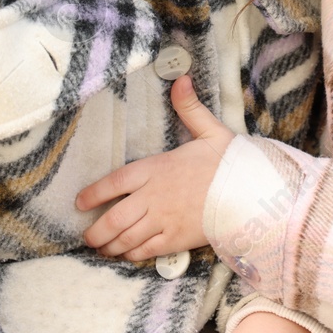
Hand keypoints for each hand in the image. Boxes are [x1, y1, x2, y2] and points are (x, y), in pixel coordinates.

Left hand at [74, 74, 235, 259]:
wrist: (251, 194)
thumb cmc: (230, 163)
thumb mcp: (211, 130)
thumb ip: (190, 108)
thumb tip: (182, 79)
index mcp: (157, 168)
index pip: (115, 182)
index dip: (94, 194)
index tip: (80, 201)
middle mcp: (154, 196)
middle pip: (114, 218)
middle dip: (96, 230)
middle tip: (86, 235)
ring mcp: (163, 220)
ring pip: (126, 238)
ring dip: (110, 245)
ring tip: (101, 247)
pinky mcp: (176, 239)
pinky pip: (146, 250)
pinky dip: (131, 254)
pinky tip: (126, 254)